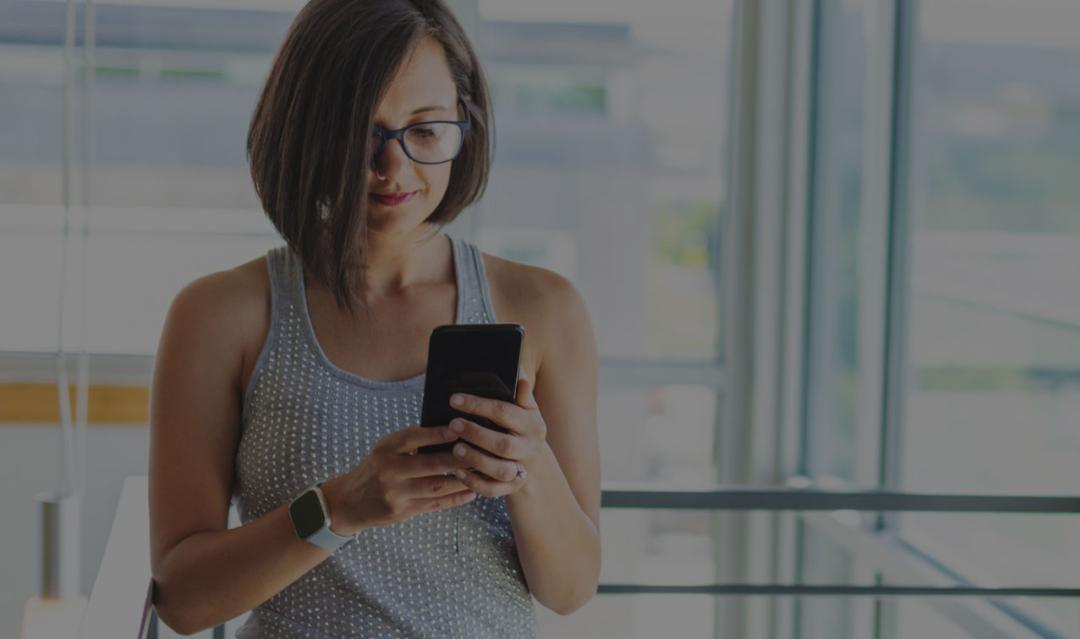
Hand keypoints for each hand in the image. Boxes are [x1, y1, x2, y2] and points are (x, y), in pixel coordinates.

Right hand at [320, 425, 475, 534]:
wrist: (350, 502)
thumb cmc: (375, 469)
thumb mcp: (385, 450)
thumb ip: (410, 442)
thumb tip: (450, 431)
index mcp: (384, 450)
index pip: (412, 438)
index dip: (437, 434)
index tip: (459, 429)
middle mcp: (389, 471)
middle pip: (430, 464)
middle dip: (458, 459)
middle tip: (481, 452)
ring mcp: (396, 494)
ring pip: (436, 486)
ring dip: (462, 480)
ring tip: (481, 473)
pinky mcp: (403, 512)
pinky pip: (435, 505)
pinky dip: (455, 499)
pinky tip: (471, 492)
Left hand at [446, 371, 546, 497]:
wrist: (537, 467)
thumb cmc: (523, 432)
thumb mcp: (528, 413)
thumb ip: (522, 397)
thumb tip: (519, 374)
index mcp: (532, 425)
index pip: (504, 412)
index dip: (479, 405)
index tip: (454, 399)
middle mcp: (529, 449)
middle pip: (502, 444)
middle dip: (476, 433)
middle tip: (453, 424)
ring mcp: (521, 471)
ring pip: (499, 469)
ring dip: (475, 459)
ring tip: (455, 448)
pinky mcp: (511, 489)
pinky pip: (492, 489)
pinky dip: (474, 482)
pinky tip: (458, 472)